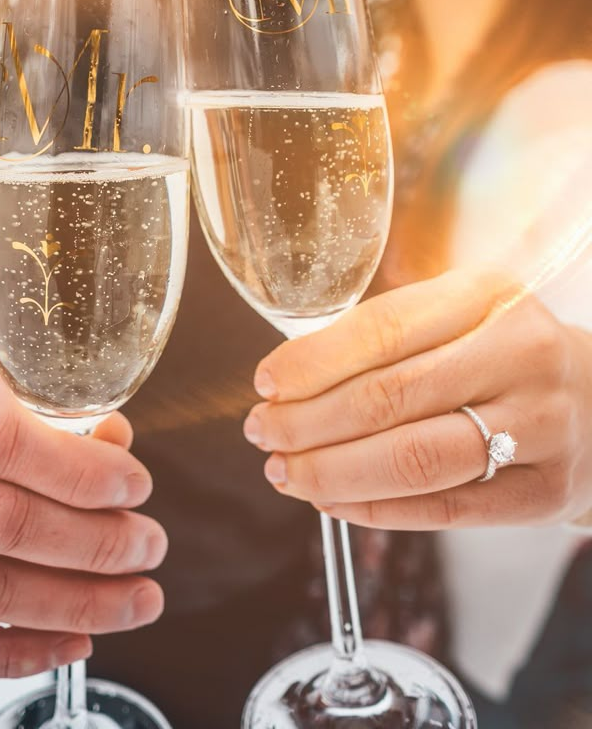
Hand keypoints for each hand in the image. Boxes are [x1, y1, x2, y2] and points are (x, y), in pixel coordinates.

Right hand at [0, 341, 166, 678]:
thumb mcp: (14, 375)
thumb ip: (66, 410)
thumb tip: (117, 450)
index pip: (3, 439)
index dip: (81, 473)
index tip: (137, 487)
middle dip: (92, 544)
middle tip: (150, 546)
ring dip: (69, 606)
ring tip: (135, 600)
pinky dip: (10, 656)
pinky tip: (72, 641)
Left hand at [244, 268, 591, 529]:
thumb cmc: (503, 351)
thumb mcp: (460, 313)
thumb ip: (389, 334)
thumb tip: (289, 376)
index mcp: (487, 295)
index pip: (382, 330)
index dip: (313, 363)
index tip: (266, 383)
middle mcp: (519, 354)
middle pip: (390, 398)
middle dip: (308, 422)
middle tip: (262, 432)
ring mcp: (539, 426)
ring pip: (413, 460)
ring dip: (332, 471)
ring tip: (285, 471)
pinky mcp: (543, 491)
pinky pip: (442, 510)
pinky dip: (374, 509)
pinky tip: (331, 501)